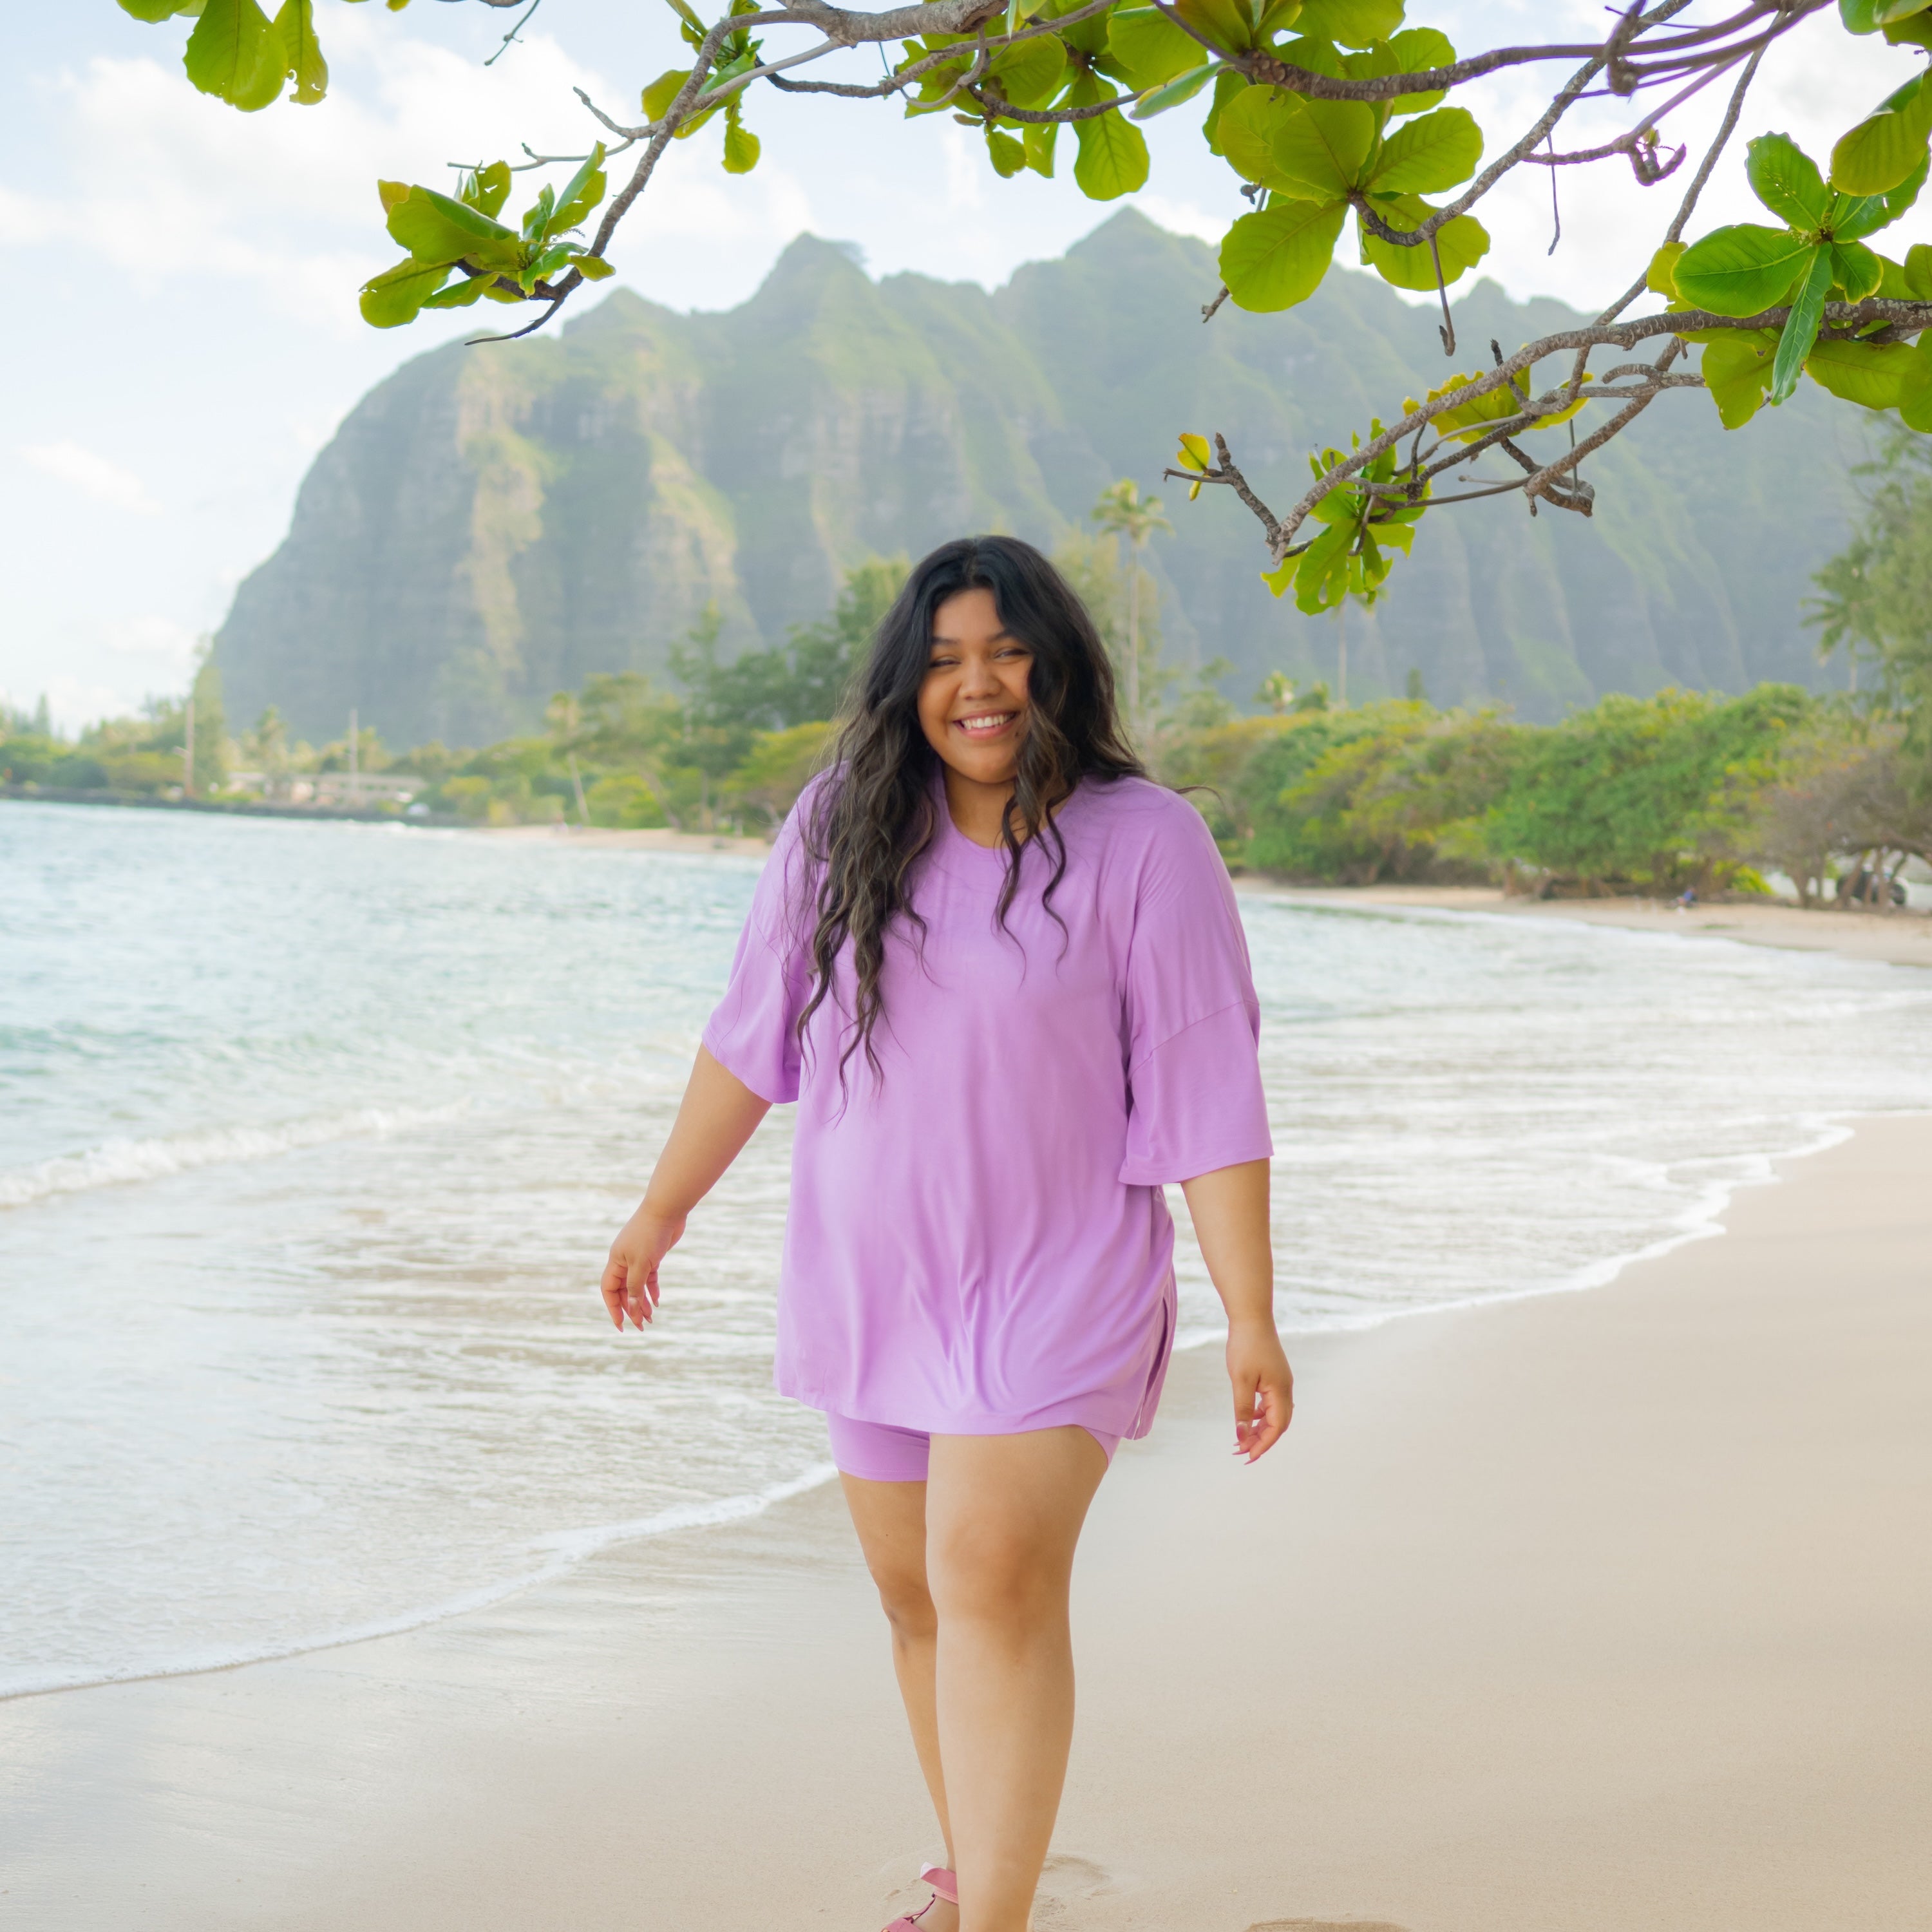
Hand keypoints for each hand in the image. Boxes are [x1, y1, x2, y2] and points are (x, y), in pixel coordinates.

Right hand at [600, 1200, 685, 1330]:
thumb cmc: (650, 1234)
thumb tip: (631, 1310)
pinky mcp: (652, 1256)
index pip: (609, 1290)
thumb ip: (635, 1287)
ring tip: (650, 1319)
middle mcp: (624, 1260)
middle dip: (631, 1309)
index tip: (621, 1325)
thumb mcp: (641, 1264)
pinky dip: (651, 1290)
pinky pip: (649, 1278)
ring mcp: (638, 1258)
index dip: (613, 1308)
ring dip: (642, 1302)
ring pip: (637, 1285)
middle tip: (641, 1326)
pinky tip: (656, 1302)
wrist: (667, 1210)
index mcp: (616, 1261)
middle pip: (623, 1290)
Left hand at [1227, 1318, 1293, 1462]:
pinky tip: (1247, 1417)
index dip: (1263, 1444)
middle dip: (1261, 1440)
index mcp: (1281, 1391)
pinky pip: (1270, 1403)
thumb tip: (1241, 1435)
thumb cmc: (1246, 1347)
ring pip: (1274, 1414)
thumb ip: (1242, 1409)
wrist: (1251, 1318)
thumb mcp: (1240, 1381)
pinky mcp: (1274, 1377)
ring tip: (1241, 1439)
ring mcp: (1281, 1383)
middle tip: (1240, 1452)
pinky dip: (1259, 1414)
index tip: (1247, 1456)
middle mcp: (1286, 1389)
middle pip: (1278, 1424)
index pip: (1276, 1427)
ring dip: (1259, 1428)